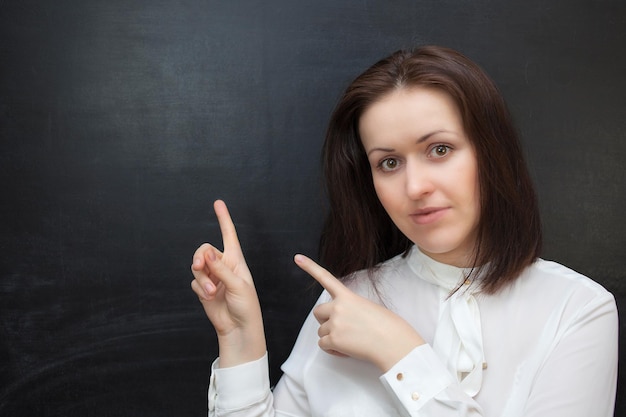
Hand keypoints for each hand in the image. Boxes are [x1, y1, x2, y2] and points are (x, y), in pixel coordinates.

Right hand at [191, 200, 265, 366]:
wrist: (238, 328)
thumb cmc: (246, 306)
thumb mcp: (238, 285)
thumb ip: (221, 269)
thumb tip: (207, 253)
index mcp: (236, 260)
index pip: (229, 235)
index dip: (223, 219)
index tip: (218, 203)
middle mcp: (223, 265)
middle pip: (204, 250)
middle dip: (200, 257)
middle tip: (200, 266)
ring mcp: (212, 277)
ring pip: (197, 267)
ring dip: (201, 278)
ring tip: (211, 292)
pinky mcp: (203, 289)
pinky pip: (194, 282)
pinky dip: (199, 289)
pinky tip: (209, 297)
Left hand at [294, 254, 424, 371]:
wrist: (394, 343)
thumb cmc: (388, 327)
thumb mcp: (369, 308)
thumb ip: (351, 309)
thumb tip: (343, 322)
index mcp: (348, 296)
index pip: (326, 278)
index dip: (310, 267)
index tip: (297, 258)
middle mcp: (338, 307)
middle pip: (318, 312)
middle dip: (326, 320)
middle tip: (341, 328)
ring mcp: (334, 323)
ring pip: (321, 331)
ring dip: (331, 337)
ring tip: (350, 340)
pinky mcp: (334, 339)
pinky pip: (323, 344)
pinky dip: (333, 349)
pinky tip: (347, 350)